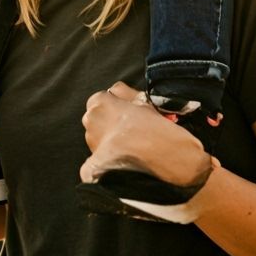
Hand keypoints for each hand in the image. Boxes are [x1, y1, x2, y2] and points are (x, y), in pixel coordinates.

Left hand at [80, 82, 213, 188]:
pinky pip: (93, 162)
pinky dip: (103, 162)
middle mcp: (90, 120)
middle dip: (107, 121)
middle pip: (94, 118)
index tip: (124, 112)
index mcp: (100, 102)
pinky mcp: (93, 163)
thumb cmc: (154, 124)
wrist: (164, 155)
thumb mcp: (142, 99)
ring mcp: (91, 142)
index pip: (99, 99)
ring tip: (127, 144)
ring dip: (106, 139)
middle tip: (127, 129)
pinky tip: (119, 161)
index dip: (112, 105)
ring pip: (95, 137)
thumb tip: (114, 92)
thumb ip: (124, 92)